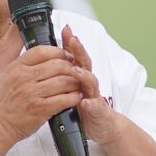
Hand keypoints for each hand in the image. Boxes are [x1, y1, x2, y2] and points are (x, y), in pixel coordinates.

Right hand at [0, 45, 82, 143]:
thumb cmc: (4, 102)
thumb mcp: (9, 76)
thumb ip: (27, 64)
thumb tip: (48, 54)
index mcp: (17, 67)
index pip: (43, 51)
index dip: (59, 52)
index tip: (66, 56)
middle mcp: (24, 78)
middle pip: (57, 65)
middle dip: (71, 68)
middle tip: (76, 71)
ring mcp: (32, 93)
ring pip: (63, 81)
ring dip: (75, 83)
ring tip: (77, 85)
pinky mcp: (41, 108)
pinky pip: (64, 99)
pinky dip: (73, 98)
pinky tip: (75, 97)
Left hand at [61, 25, 122, 145]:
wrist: (102, 126)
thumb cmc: (84, 106)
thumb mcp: (72, 86)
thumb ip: (65, 72)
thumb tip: (54, 54)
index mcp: (81, 76)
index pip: (76, 55)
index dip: (71, 42)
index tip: (66, 29)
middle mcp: (88, 83)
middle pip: (85, 63)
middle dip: (79, 51)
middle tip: (72, 40)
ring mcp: (94, 96)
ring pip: (91, 82)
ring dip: (84, 75)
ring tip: (76, 70)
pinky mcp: (98, 111)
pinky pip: (95, 107)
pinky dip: (90, 104)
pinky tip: (85, 103)